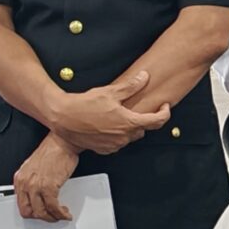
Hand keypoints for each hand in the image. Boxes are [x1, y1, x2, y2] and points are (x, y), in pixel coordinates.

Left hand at [14, 133, 79, 222]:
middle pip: (28, 211)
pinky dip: (60, 213)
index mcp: (20, 178)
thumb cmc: (53, 151)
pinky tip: (65, 213)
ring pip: (41, 212)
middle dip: (41, 218)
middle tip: (51, 217)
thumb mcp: (35, 167)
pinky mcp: (49, 186)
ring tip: (60, 215)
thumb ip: (33, 182)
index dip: (32, 212)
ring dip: (52, 218)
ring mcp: (36, 185)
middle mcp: (25, 182)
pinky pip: (53, 207)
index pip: (20, 204)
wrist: (62, 142)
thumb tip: (38, 197)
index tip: (40, 213)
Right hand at [50, 69, 170, 154]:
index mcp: (129, 122)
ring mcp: (114, 145)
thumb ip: (131, 86)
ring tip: (115, 115)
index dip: (164, 113)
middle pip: (143, 129)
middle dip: (141, 119)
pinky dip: (116, 135)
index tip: (165, 107)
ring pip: (129, 136)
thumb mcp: (110, 92)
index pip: (157, 121)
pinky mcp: (105, 150)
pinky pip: (117, 143)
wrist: (63, 119)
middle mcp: (124, 136)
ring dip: (128, 127)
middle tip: (132, 108)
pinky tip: (107, 125)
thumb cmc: (84, 106)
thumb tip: (144, 78)